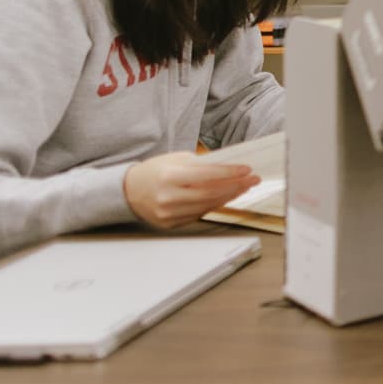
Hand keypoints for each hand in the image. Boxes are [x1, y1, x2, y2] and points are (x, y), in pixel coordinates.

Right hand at [122, 152, 256, 229]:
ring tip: (244, 187)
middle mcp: (168, 197)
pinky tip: (226, 197)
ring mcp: (168, 213)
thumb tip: (230, 168)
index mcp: (169, 176)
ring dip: (229, 197)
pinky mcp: (170, 224)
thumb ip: (202, 164)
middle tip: (253, 179)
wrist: (128, 190)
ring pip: (207, 206)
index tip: (247, 169)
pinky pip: (199, 214)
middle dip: (236, 186)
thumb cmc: (156, 171)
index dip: (230, 173)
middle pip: (211, 193)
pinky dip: (215, 205)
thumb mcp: (176, 159)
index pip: (207, 175)